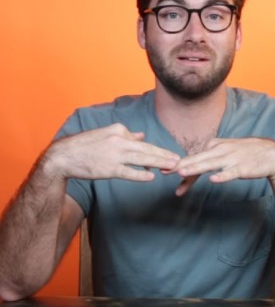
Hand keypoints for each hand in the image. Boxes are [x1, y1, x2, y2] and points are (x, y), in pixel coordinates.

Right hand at [44, 123, 180, 180]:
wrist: (64, 156)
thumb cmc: (86, 145)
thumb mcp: (107, 134)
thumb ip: (126, 135)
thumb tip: (141, 136)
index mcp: (119, 130)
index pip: (142, 141)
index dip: (157, 150)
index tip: (169, 154)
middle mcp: (119, 140)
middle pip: (147, 149)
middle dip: (164, 155)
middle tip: (178, 159)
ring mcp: (114, 155)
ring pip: (142, 159)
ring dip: (159, 163)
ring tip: (172, 166)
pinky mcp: (108, 169)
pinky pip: (128, 172)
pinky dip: (140, 174)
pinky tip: (151, 176)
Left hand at [173, 137, 274, 195]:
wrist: (270, 154)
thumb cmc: (245, 153)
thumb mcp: (225, 150)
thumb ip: (209, 155)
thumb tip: (194, 161)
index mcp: (215, 146)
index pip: (194, 157)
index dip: (179, 164)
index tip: (164, 170)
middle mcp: (220, 150)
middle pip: (197, 159)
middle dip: (180, 165)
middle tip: (165, 170)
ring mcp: (231, 158)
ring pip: (210, 164)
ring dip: (196, 168)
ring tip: (182, 172)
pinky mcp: (242, 167)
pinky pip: (230, 172)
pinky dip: (222, 175)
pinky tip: (213, 179)